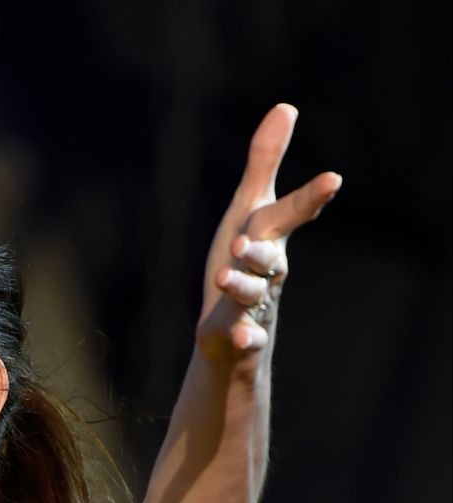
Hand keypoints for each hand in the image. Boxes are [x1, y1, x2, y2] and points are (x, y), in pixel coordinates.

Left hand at [196, 103, 340, 366]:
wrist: (234, 326)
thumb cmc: (242, 259)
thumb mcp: (248, 210)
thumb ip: (263, 164)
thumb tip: (286, 107)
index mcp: (270, 236)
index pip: (290, 212)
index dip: (310, 197)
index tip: (334, 179)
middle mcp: (269, 270)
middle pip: (269, 256)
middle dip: (260, 248)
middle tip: (242, 242)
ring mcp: (256, 304)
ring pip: (253, 294)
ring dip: (241, 286)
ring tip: (224, 278)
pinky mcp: (241, 335)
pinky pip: (248, 338)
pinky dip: (246, 337)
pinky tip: (240, 337)